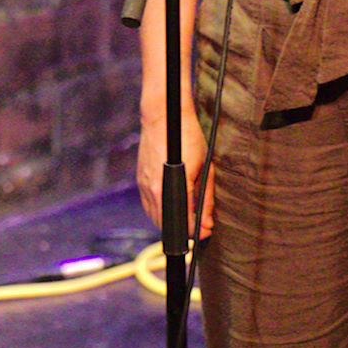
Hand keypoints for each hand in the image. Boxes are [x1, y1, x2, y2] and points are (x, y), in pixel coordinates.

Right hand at [138, 105, 214, 240]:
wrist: (163, 116)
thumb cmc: (188, 138)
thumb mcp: (205, 167)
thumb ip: (206, 198)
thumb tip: (208, 223)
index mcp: (173, 186)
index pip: (184, 222)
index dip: (197, 231)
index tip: (207, 231)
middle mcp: (154, 188)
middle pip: (166, 224)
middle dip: (183, 230)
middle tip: (199, 226)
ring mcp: (144, 184)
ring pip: (154, 217)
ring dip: (170, 222)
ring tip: (187, 217)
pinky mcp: (140, 179)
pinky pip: (147, 205)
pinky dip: (158, 211)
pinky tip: (170, 206)